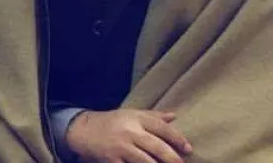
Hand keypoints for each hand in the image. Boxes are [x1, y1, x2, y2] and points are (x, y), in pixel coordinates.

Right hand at [65, 109, 192, 162]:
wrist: (84, 129)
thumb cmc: (112, 121)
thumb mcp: (132, 114)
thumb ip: (153, 116)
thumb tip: (174, 116)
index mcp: (136, 118)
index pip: (161, 127)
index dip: (176, 138)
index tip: (188, 148)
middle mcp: (130, 131)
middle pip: (156, 146)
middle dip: (172, 158)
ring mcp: (120, 146)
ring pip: (144, 161)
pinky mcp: (111, 160)